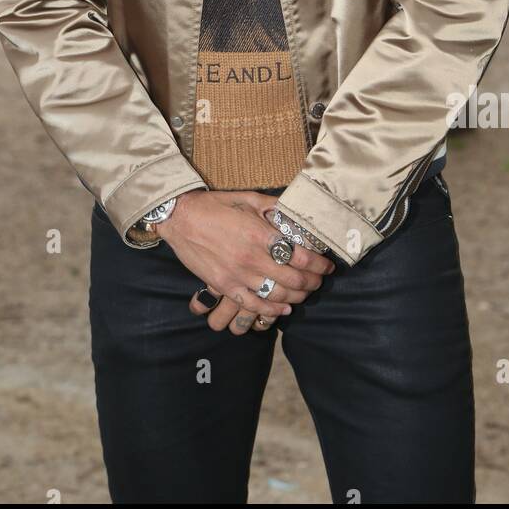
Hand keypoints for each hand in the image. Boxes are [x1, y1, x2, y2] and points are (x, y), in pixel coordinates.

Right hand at [156, 190, 334, 335]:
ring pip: (277, 295)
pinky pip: (253, 305)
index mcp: (261, 234)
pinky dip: (271, 310)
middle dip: (313, 283)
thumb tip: (295, 212)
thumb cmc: (214, 205)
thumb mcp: (248, 198)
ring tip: (304, 293)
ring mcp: (237, 275)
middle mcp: (252, 258)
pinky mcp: (224, 285)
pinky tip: (283, 308)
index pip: (302, 256)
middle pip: (294, 280)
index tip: (327, 266)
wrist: (180, 218)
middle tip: (319, 281)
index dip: (320, 265)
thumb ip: (274, 207)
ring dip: (297, 297)